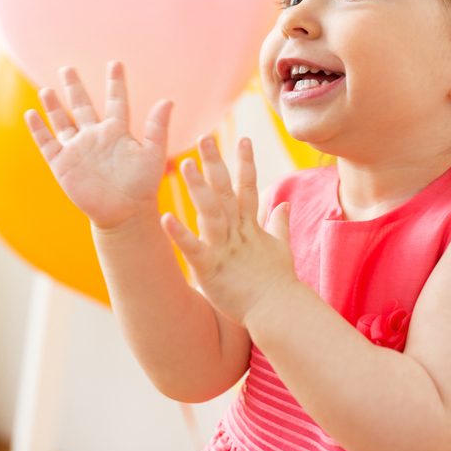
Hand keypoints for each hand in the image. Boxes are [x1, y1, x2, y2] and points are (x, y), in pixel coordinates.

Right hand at [24, 61, 171, 230]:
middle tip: (68, 68)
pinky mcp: (62, 164)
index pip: (115, 101)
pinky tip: (31, 114)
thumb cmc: (143, 186)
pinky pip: (47, 143)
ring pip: (62, 122)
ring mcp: (78, 149)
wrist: (124, 213)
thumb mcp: (153, 153)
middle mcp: (96, 137)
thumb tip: (169, 100)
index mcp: (117, 132)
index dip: (115, 83)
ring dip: (54, 105)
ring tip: (47, 88)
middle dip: (75, 87)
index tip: (115, 63)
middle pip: (82, 106)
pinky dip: (38, 129)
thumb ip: (157, 127)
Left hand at [160, 134, 298, 326]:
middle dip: (216, 164)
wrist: (280, 312)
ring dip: (198, 188)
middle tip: (205, 138)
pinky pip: (193, 248)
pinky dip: (180, 234)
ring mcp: (225, 249)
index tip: (243, 139)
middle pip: (226, 192)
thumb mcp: (281, 249)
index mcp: (252, 228)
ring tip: (184, 164)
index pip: (249, 188)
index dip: (245, 164)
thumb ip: (280, 225)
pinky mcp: (211, 268)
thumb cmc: (279, 285)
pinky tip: (166, 217)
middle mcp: (238, 233)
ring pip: (211, 212)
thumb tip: (284, 204)